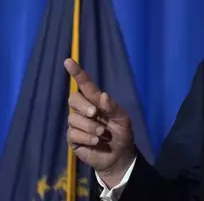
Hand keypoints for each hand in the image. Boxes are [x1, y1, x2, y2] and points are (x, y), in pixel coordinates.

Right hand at [65, 58, 135, 187]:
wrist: (119, 155)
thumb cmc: (122, 133)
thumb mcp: (123, 119)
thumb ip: (113, 107)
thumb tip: (102, 95)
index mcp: (96, 102)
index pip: (85, 85)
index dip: (77, 73)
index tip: (68, 61)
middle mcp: (84, 110)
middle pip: (73, 99)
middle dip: (83, 105)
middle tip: (95, 113)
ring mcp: (77, 124)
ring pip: (74, 118)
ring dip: (90, 126)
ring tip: (103, 134)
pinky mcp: (73, 139)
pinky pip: (73, 134)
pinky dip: (87, 137)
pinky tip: (96, 141)